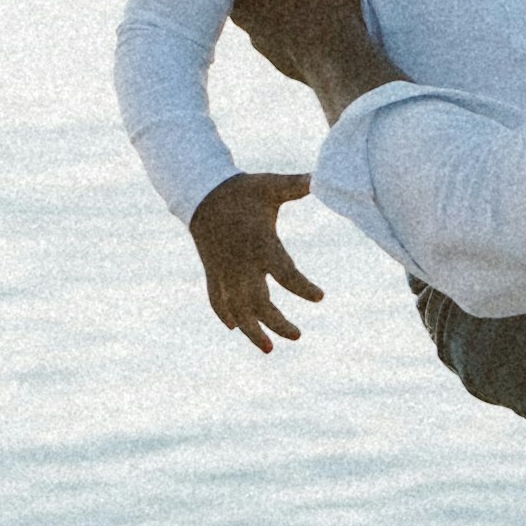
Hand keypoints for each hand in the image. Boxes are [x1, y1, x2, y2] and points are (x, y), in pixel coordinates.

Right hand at [189, 171, 323, 352]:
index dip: (303, 288)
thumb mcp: (271, 186)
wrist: (202, 193)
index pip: (285, 274)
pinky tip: (236, 328)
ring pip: (237, 310)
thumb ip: (297, 185)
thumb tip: (323, 177)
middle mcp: (241, 264)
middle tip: (298, 335)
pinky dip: (225, 316)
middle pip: (260, 303)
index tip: (320, 297)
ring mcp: (224, 272)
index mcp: (260, 244)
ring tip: (270, 348)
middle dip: (278, 323)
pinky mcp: (213, 273)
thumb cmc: (242, 190)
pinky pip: (217, 301)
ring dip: (253, 331)